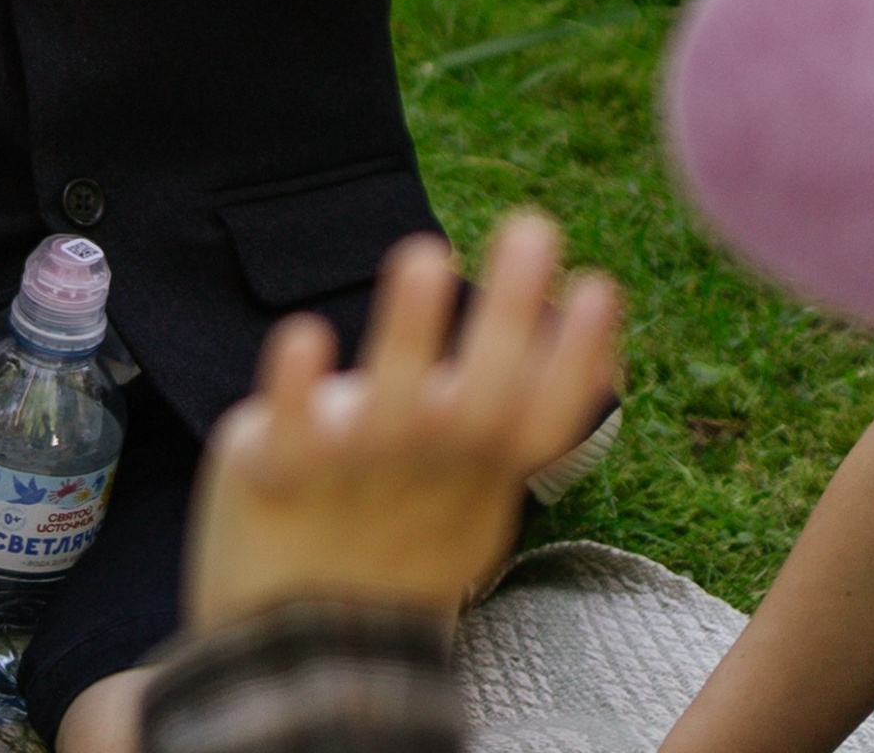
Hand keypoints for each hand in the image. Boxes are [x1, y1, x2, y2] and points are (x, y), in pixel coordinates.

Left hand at [186, 210, 620, 631]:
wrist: (293, 647)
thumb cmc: (388, 538)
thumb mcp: (467, 492)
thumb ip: (512, 420)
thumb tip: (589, 337)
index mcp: (474, 476)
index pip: (541, 420)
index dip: (577, 362)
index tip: (600, 286)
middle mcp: (423, 472)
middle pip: (482, 400)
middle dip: (509, 316)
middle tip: (533, 227)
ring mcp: (350, 475)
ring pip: (392, 408)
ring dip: (411, 334)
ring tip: (425, 255)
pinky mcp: (272, 475)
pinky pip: (289, 431)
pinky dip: (296, 387)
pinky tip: (303, 332)